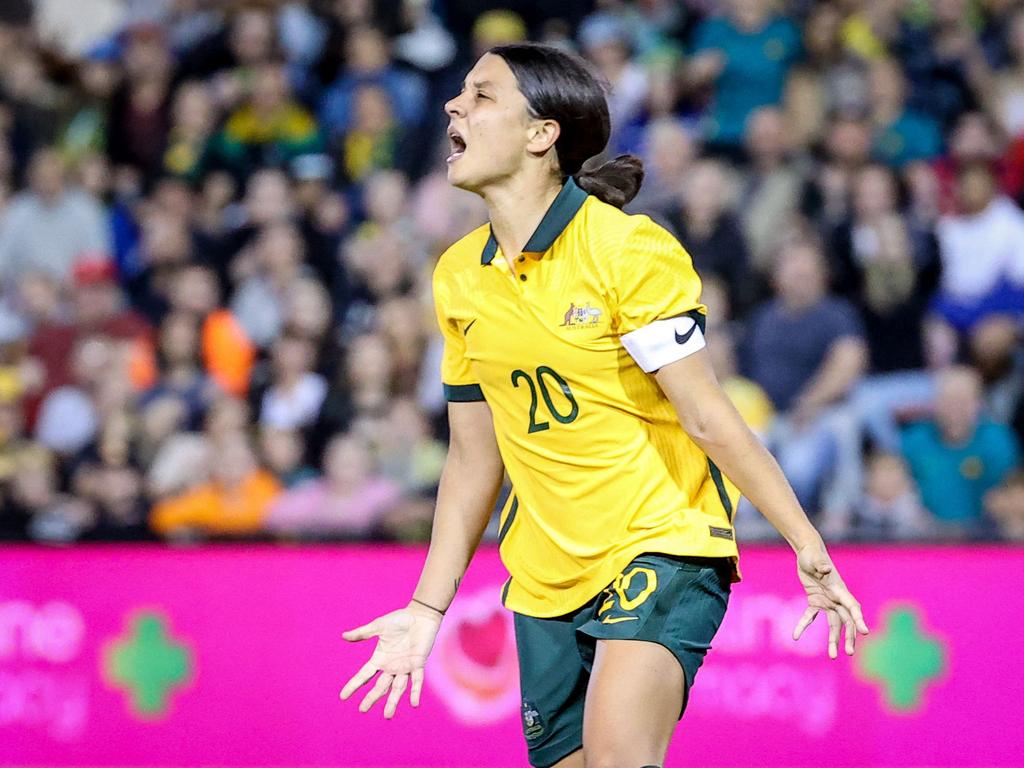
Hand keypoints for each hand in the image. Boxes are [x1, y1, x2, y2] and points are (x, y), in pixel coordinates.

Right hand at [339, 603, 442, 717]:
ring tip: (387, 715)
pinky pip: (417, 680)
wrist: (420, 615)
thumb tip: (343, 636)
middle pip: (379, 686)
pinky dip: (416, 691)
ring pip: (398, 688)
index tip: (343, 696)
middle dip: (371, 698)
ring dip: (393, 701)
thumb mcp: (378, 626)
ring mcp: (405, 667)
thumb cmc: (400, 619)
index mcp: (380, 658)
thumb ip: (362, 633)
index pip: (364, 675)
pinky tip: (414, 704)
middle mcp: (391, 666)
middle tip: (362, 710)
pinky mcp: (418, 663)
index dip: (354, 685)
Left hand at [792, 541, 868, 658]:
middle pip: (847, 621)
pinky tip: (795, 636)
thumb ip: (820, 564)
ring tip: (833, 656)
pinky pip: (811, 617)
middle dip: (849, 636)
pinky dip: (804, 625)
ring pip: (834, 624)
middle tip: (850, 652)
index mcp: (839, 590)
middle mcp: (836, 598)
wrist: (808, 553)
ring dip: (834, 639)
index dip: (859, 619)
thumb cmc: (813, 555)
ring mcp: (827, 601)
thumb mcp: (815, 559)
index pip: (852, 607)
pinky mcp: (815, 601)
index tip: (864, 632)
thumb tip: (826, 569)